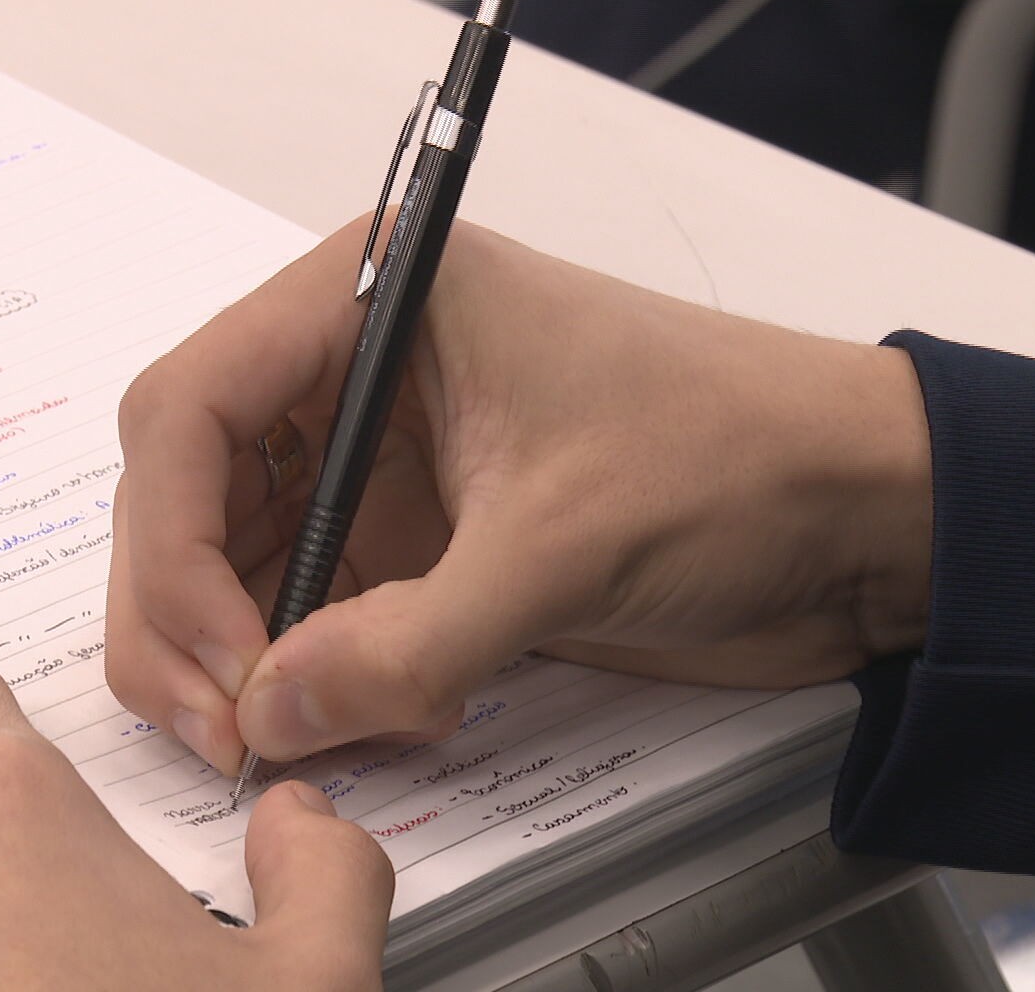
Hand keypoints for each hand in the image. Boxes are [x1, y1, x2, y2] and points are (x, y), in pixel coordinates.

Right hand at [106, 216, 931, 774]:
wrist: (861, 512)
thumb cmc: (737, 455)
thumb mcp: (563, 546)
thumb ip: (406, 641)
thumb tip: (270, 714)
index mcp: (371, 298)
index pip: (191, 405)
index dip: (174, 538)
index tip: (222, 653)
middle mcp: (351, 371)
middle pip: (188, 489)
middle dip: (187, 612)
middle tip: (228, 725)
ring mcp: (374, 461)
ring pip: (233, 560)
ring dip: (241, 658)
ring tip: (288, 737)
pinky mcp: (408, 541)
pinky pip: (307, 611)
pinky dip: (306, 678)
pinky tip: (349, 722)